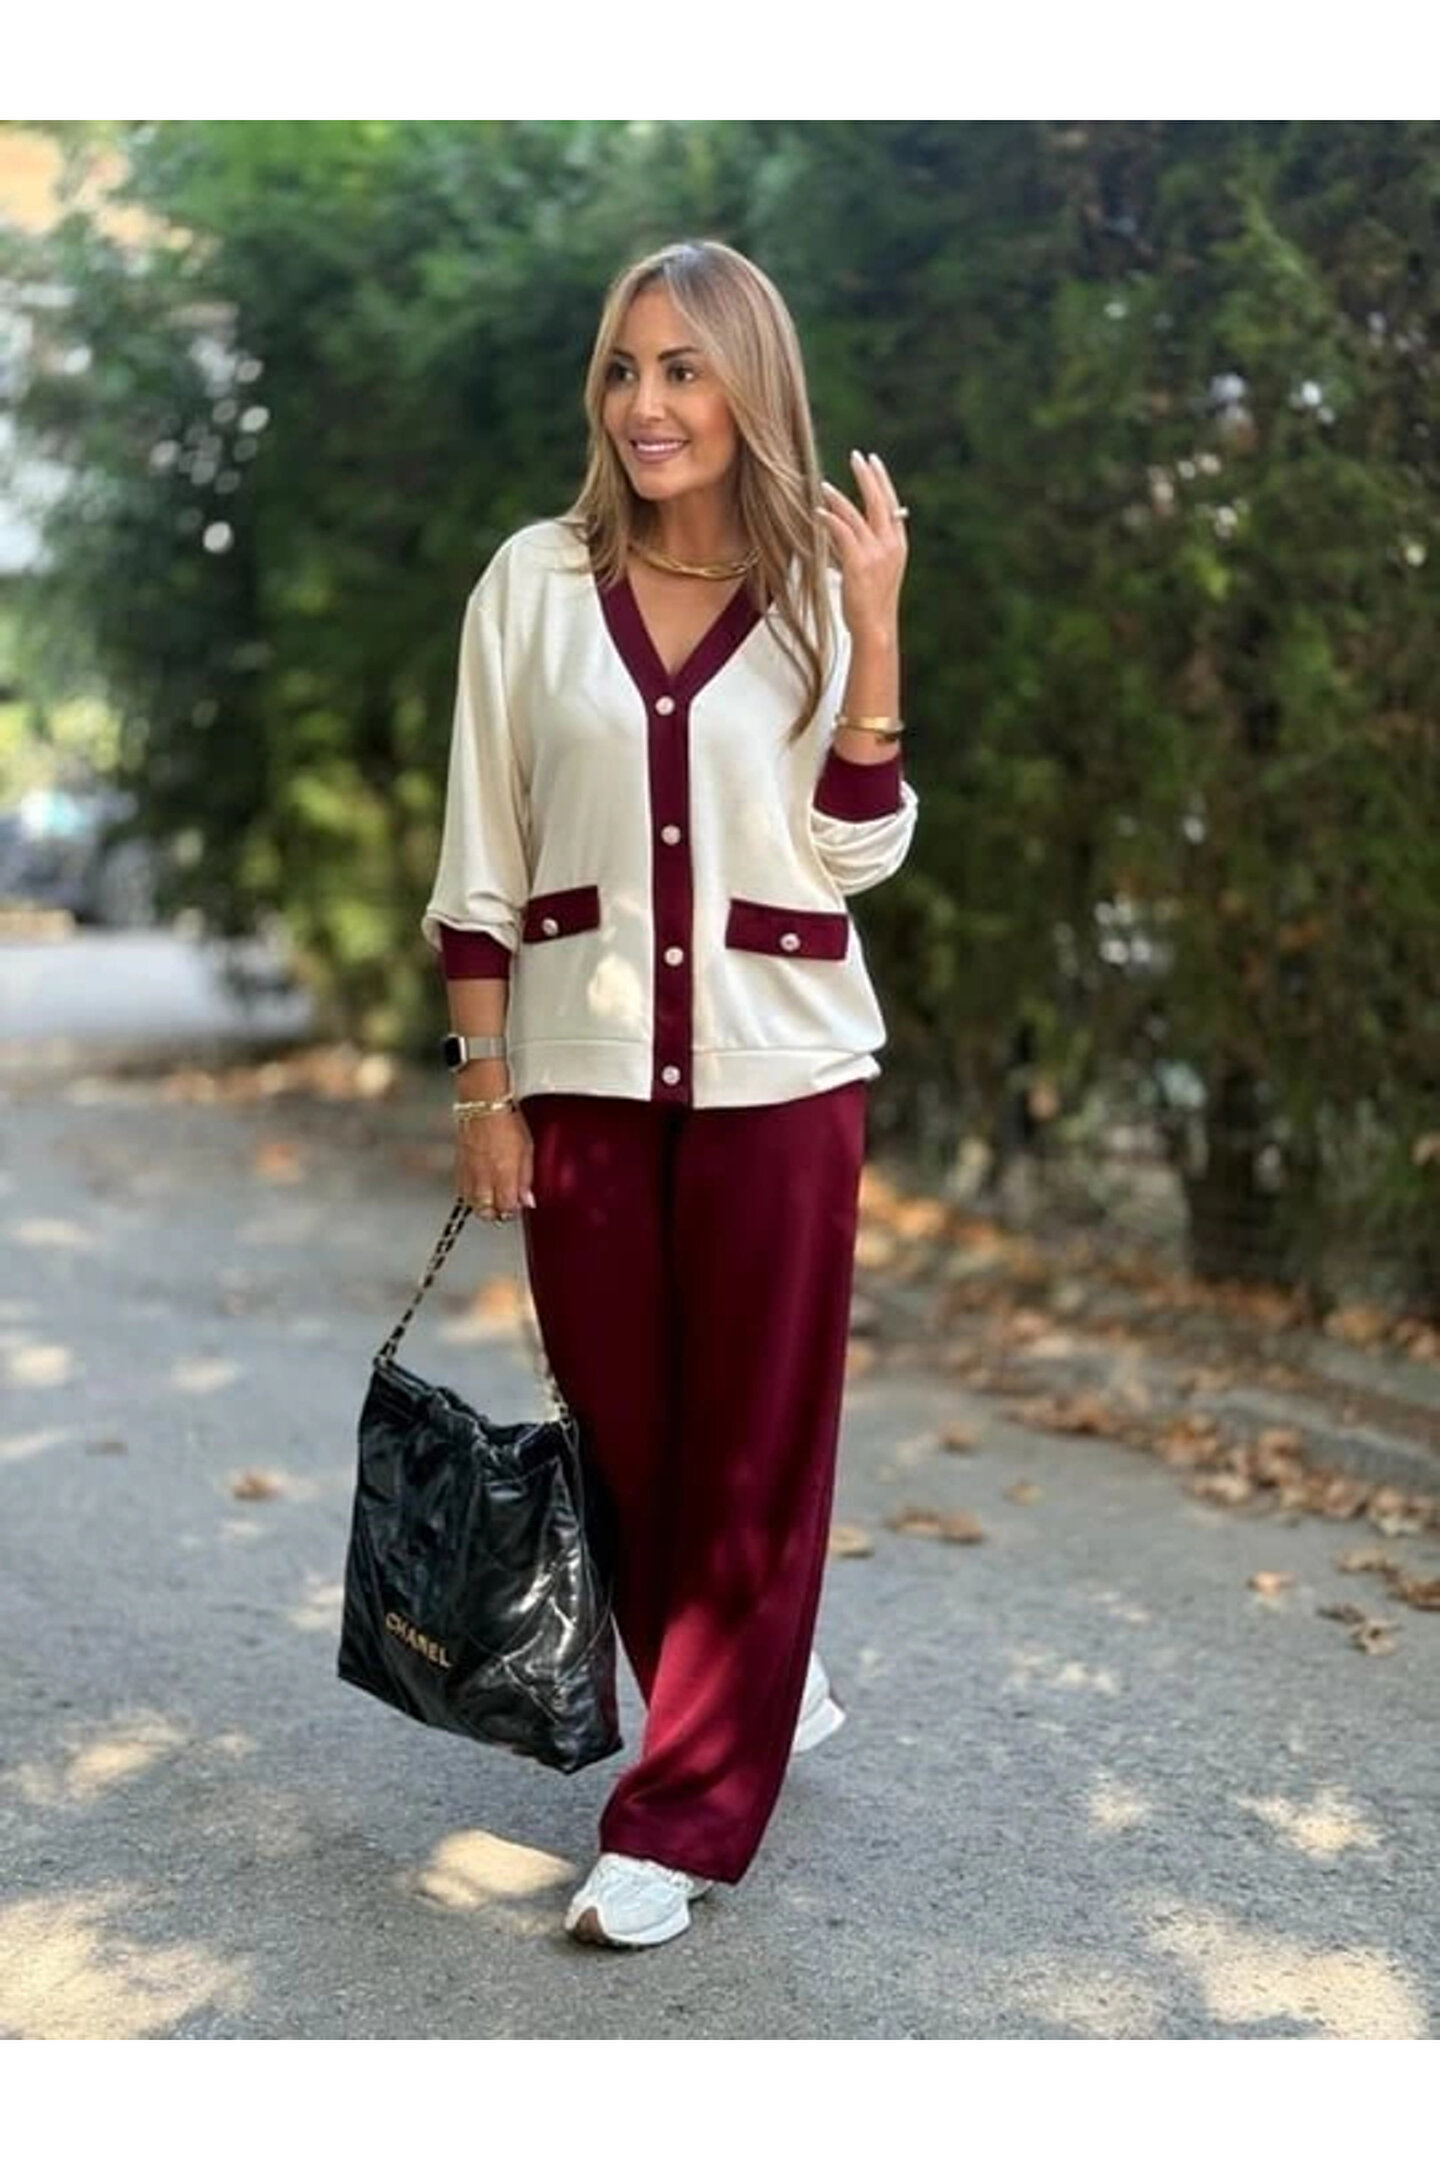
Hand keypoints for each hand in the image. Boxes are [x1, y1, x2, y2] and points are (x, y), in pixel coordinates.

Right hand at [455, 1108, 534, 1222]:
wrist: (483, 1105)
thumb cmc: (507, 1121)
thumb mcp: (527, 1149)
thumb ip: (526, 1178)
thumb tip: (527, 1200)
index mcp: (504, 1175)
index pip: (507, 1208)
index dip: (513, 1210)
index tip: (517, 1205)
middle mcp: (484, 1178)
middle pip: (486, 1211)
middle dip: (495, 1214)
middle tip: (503, 1207)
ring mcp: (469, 1174)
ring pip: (471, 1203)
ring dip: (482, 1205)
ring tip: (491, 1199)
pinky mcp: (458, 1166)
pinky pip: (461, 1190)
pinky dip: (469, 1194)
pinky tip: (477, 1188)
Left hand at [818, 450, 908, 642]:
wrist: (876, 629)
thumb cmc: (873, 603)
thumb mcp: (878, 571)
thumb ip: (870, 548)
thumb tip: (850, 530)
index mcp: (898, 545)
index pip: (892, 504)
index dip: (882, 481)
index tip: (873, 461)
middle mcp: (890, 545)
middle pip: (880, 501)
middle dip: (867, 476)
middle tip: (857, 455)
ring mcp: (876, 554)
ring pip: (857, 514)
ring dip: (839, 497)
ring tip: (824, 485)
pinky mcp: (859, 564)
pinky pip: (842, 533)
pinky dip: (830, 519)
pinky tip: (818, 512)